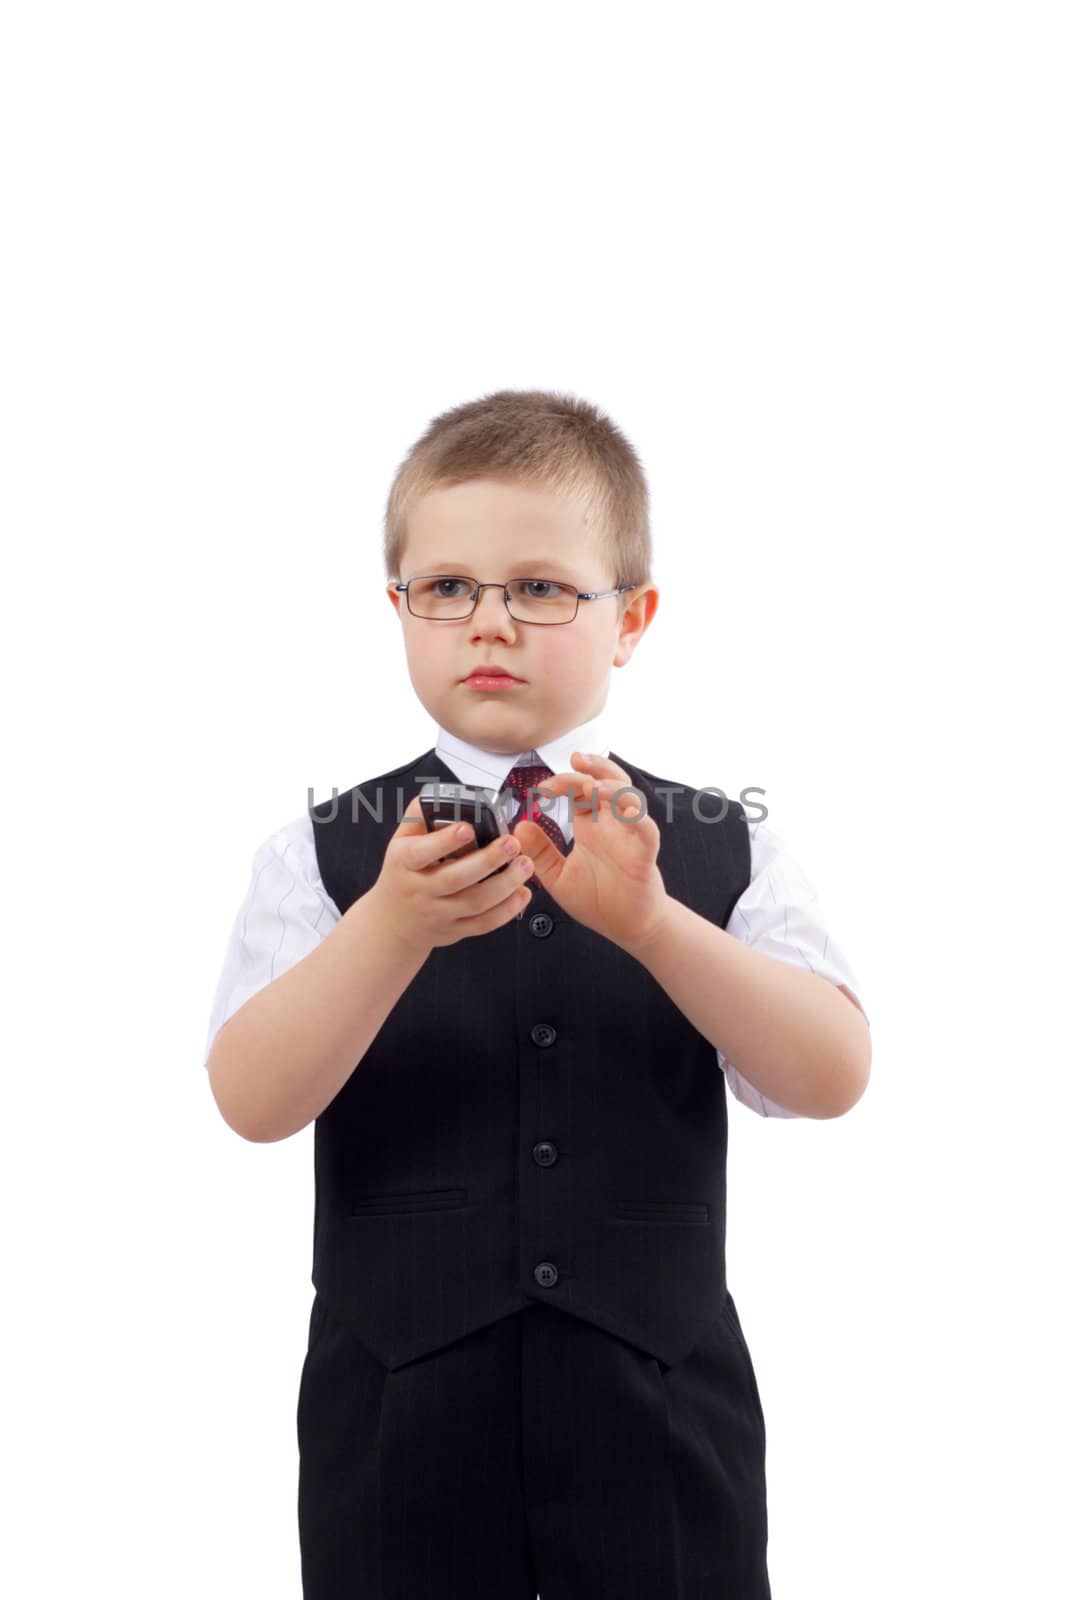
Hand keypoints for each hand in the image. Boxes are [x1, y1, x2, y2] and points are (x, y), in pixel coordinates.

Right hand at [368, 793, 537, 952]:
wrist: (392, 923)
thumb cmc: (401, 874)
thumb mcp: (400, 842)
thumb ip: (420, 816)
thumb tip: (444, 794)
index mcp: (404, 863)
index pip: (422, 852)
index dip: (445, 841)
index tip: (468, 828)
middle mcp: (420, 890)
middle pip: (456, 878)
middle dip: (488, 860)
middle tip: (512, 843)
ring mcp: (438, 913)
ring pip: (475, 902)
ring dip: (505, 884)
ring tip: (525, 864)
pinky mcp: (454, 930)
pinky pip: (484, 924)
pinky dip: (507, 910)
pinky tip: (522, 893)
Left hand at [511, 752, 672, 949]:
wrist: (627, 928)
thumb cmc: (599, 901)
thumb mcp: (557, 877)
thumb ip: (539, 852)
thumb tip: (519, 827)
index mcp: (591, 827)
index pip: (579, 791)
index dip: (562, 781)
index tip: (540, 789)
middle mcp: (611, 826)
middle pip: (607, 782)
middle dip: (593, 767)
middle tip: (575, 760)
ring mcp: (629, 838)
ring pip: (629, 798)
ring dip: (612, 786)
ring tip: (593, 785)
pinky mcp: (644, 856)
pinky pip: (646, 831)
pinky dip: (638, 819)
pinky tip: (626, 813)